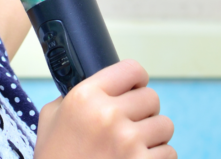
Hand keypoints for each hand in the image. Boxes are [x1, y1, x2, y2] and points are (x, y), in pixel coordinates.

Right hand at [34, 60, 175, 158]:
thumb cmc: (56, 158)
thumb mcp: (51, 119)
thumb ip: (73, 97)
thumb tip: (99, 86)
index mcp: (85, 97)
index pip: (132, 69)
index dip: (135, 80)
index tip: (133, 89)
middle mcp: (108, 115)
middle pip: (152, 97)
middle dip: (143, 111)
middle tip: (129, 125)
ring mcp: (128, 142)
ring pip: (165, 125)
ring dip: (153, 136)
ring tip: (133, 147)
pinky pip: (169, 152)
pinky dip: (157, 158)